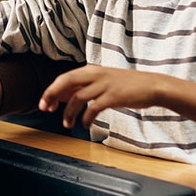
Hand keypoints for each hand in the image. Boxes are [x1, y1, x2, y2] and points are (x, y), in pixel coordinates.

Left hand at [39, 65, 160, 128]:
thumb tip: (62, 97)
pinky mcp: (114, 96)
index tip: (44, 104)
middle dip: (51, 95)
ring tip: (66, 124)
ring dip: (68, 112)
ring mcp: (104, 85)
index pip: (64, 78)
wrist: (152, 85)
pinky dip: (86, 118)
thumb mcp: (102, 81)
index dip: (51, 91)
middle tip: (45, 109)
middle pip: (65, 82)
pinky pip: (94, 108)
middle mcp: (95, 74)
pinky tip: (84, 124)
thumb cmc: (126, 85)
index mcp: (91, 70)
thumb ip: (83, 86)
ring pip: (77, 97)